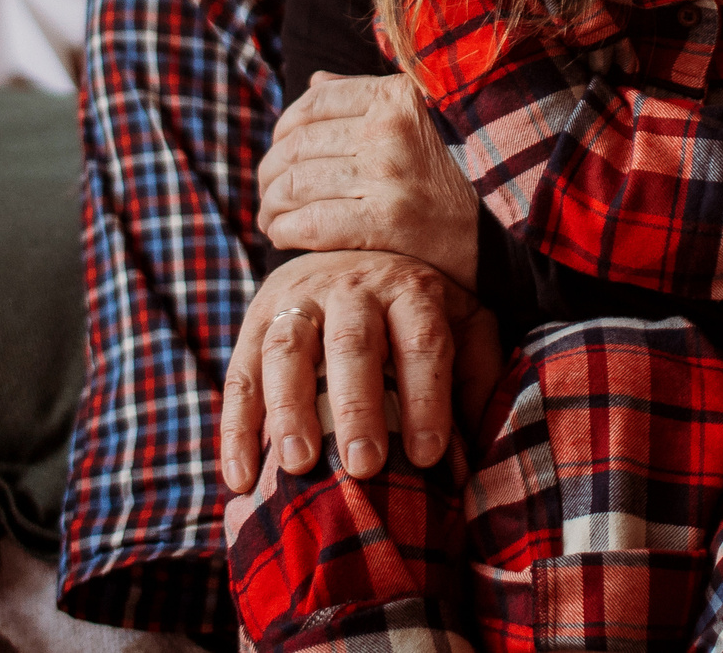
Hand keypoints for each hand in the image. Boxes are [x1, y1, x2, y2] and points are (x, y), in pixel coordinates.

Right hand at [219, 250, 502, 494]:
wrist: (353, 245)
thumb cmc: (417, 307)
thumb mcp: (463, 320)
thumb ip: (479, 370)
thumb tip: (486, 438)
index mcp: (412, 288)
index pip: (423, 341)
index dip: (428, 398)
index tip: (428, 457)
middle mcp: (354, 287)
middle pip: (353, 343)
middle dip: (357, 405)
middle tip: (363, 466)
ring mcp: (299, 299)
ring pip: (287, 349)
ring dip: (289, 409)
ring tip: (297, 465)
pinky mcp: (258, 318)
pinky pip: (241, 372)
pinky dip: (236, 426)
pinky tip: (241, 477)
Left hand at [258, 71, 479, 289]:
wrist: (515, 227)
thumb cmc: (461, 174)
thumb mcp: (424, 118)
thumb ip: (368, 97)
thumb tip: (313, 82)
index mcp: (397, 96)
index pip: (315, 102)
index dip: (285, 128)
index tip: (279, 151)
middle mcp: (390, 130)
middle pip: (298, 144)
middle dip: (270, 171)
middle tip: (266, 192)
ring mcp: (388, 175)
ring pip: (297, 183)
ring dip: (270, 204)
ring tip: (269, 217)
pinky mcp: (389, 221)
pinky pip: (313, 222)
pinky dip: (286, 230)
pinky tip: (280, 236)